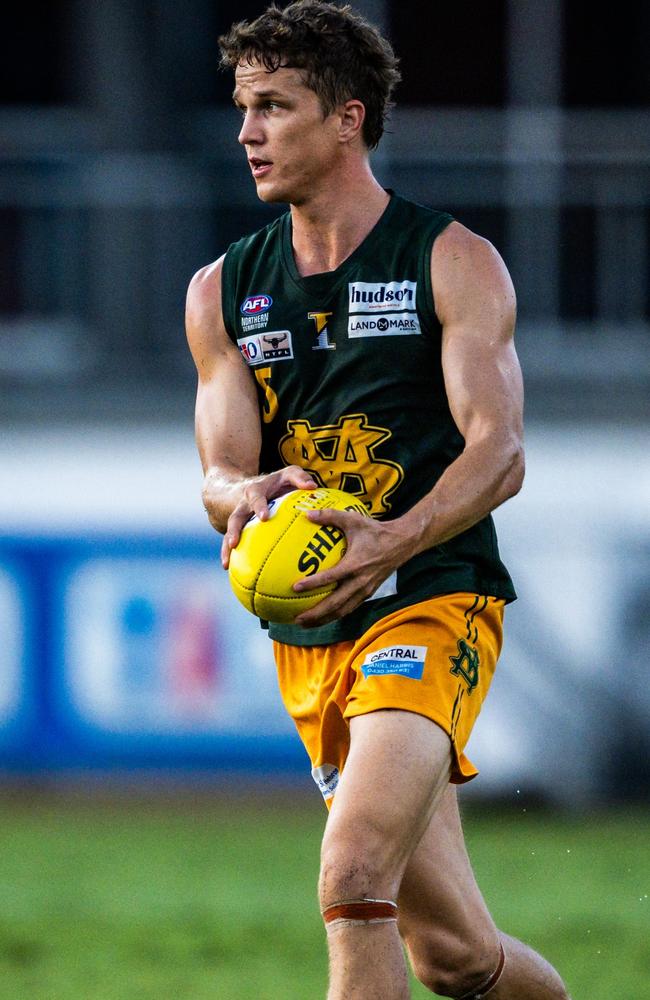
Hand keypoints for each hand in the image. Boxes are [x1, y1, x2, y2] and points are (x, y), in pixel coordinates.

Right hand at [220, 466, 316, 567]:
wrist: (253, 487)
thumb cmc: (277, 482)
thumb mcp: (288, 474)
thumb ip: (299, 478)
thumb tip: (312, 487)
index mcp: (255, 491)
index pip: (256, 497)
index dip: (259, 506)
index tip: (263, 518)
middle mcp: (244, 505)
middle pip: (236, 517)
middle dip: (234, 530)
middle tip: (234, 543)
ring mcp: (240, 518)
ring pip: (230, 533)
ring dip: (226, 548)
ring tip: (226, 564)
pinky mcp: (239, 530)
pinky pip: (232, 543)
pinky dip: (229, 556)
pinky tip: (230, 570)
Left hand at [292, 507, 409, 626]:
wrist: (402, 543)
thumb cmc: (376, 531)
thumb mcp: (353, 520)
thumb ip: (330, 516)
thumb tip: (306, 514)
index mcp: (355, 564)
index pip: (330, 577)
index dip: (313, 583)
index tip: (295, 587)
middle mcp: (360, 581)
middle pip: (335, 604)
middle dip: (315, 614)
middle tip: (297, 619)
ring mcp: (365, 590)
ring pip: (342, 611)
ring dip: (323, 619)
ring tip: (305, 624)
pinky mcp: (369, 593)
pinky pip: (350, 608)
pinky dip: (335, 615)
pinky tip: (322, 617)